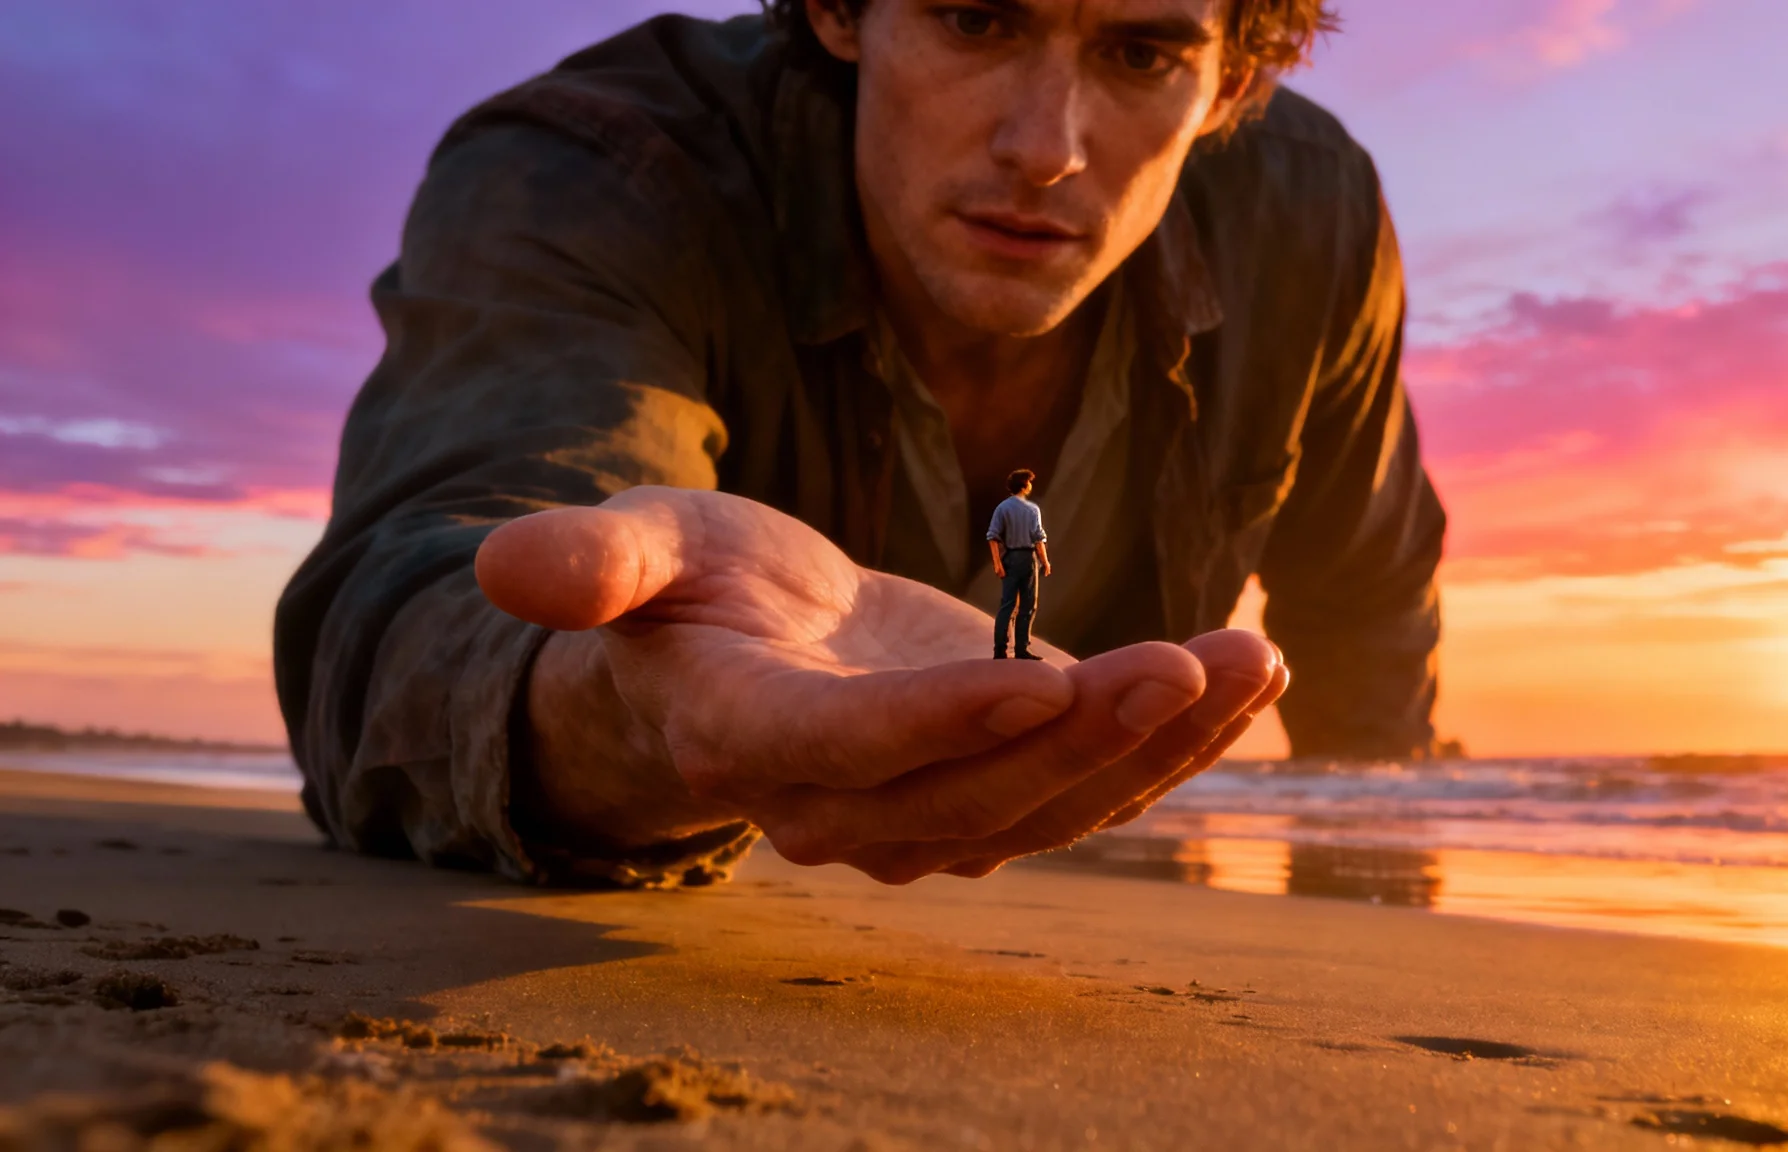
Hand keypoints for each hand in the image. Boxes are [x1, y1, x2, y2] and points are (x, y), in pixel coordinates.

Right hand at [476, 486, 1286, 883]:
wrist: (731, 650)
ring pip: (1051, 803)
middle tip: (1191, 661)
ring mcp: (927, 808)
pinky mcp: (994, 782)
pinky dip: (1174, 741)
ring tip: (1252, 663)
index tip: (1039, 679)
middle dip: (1090, 734)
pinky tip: (1249, 675)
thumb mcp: (636, 548)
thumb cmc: (679, 591)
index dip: (939, 724)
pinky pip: (1089, 785)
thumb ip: (593, 561)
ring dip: (1158, 744)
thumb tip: (504, 566)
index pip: (848, 747)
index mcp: (748, 735)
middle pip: (975, 788)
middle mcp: (843, 802)